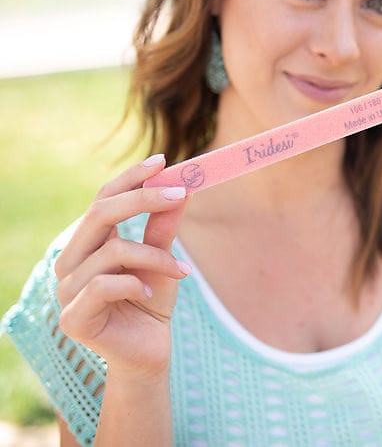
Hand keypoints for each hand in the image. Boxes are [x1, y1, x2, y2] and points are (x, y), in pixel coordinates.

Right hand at [54, 154, 191, 379]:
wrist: (149, 351)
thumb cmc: (152, 302)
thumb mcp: (163, 258)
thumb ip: (165, 225)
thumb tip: (182, 186)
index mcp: (88, 244)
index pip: (102, 198)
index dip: (130, 178)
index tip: (163, 161)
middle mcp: (71, 262)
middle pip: (99, 213)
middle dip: (142, 198)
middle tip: (179, 194)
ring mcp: (66, 290)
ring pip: (112, 250)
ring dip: (155, 256)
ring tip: (181, 271)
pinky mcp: (73, 318)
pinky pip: (104, 285)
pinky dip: (136, 282)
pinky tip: (151, 292)